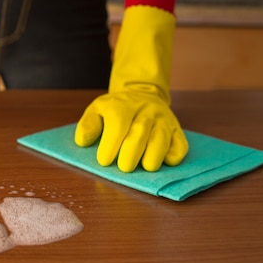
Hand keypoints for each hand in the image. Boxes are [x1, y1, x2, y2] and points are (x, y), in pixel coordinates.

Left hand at [74, 6, 188, 171]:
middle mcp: (145, 110)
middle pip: (140, 133)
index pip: (118, 125)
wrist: (141, 93)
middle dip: (131, 154)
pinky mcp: (176, 130)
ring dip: (154, 156)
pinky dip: (174, 155)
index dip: (110, 145)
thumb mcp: (97, 110)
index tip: (104, 160)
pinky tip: (165, 162)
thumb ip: (88, 125)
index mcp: (122, 105)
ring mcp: (163, 119)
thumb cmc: (116, 109)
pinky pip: (180, 144)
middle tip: (124, 168)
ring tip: (145, 167)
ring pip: (162, 138)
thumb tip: (82, 141)